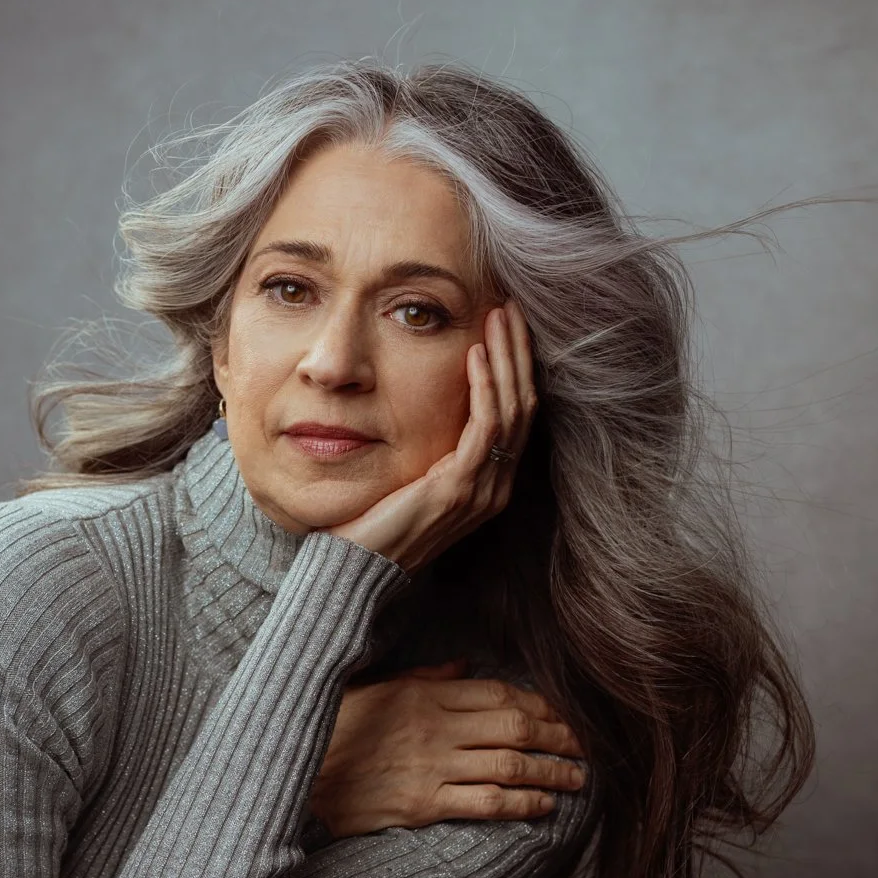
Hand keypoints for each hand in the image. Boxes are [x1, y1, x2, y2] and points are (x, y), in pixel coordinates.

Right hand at [309, 658, 588, 839]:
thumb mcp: (371, 689)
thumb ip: (421, 677)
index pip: (497, 693)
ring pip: (510, 764)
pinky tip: (545, 806)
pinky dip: (523, 803)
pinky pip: (488, 802)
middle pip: (514, 725)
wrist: (292, 779)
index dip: (539, 704)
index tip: (562, 715)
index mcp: (421, 694)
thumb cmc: (329, 733)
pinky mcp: (424, 805)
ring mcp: (431, 767)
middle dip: (557, 736)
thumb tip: (461, 667)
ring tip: (577, 779)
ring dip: (551, 771)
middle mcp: (433, 727)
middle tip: (584, 747)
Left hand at [323, 298, 537, 575]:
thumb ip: (430, 449)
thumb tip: (424, 403)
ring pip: (511, 411)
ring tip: (499, 318)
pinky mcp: (459, 489)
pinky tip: (477, 356)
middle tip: (510, 308)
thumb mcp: (410, 477)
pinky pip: (486, 429)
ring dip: (507, 359)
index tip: (506, 326)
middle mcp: (494, 487)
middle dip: (518, 353)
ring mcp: (482, 490)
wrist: (354, 569)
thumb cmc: (373, 524)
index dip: (516, 368)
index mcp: (487, 483)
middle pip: (523, 406)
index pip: (515, 415)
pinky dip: (484, 388)